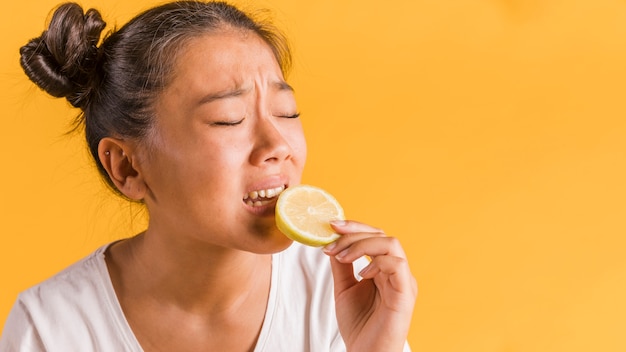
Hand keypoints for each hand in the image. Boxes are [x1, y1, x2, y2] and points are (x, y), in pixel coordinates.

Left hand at [323, 220, 416, 351]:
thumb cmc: (359, 325)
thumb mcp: (344, 288)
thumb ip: (341, 265)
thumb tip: (331, 242)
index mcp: (385, 268)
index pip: (375, 235)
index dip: (355, 226)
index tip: (331, 225)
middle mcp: (397, 271)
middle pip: (382, 235)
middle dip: (354, 233)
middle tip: (331, 242)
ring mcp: (404, 281)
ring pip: (391, 244)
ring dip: (362, 245)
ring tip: (342, 257)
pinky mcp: (405, 294)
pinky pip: (397, 265)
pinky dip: (376, 263)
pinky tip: (361, 274)